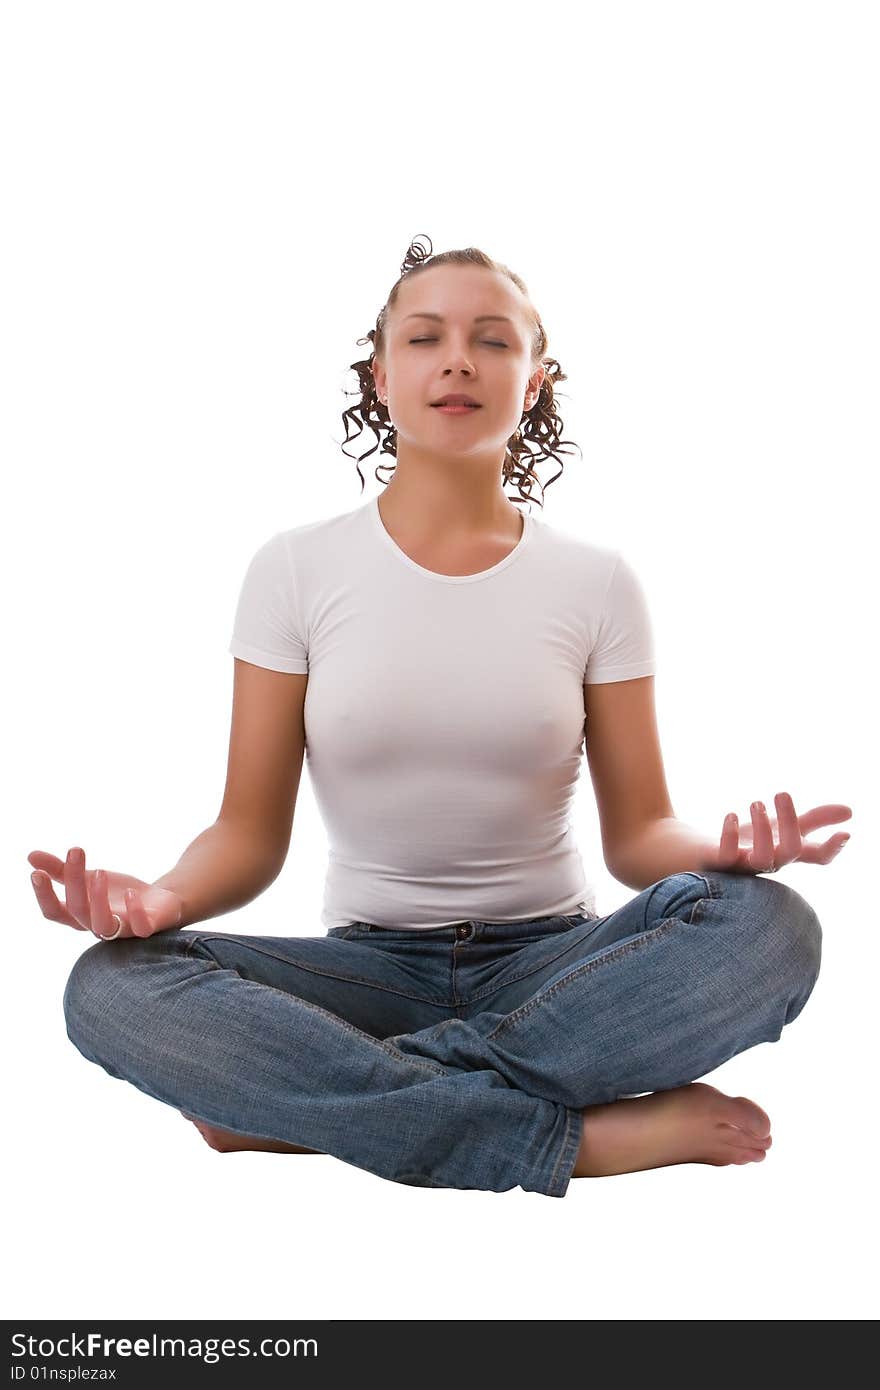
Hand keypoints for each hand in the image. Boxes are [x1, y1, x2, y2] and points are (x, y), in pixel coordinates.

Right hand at [27, 846, 183, 938]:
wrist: (160, 903)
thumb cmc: (119, 894)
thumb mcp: (90, 878)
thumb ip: (62, 871)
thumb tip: (30, 856)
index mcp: (81, 915)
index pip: (55, 912)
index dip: (43, 896)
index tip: (36, 873)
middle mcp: (98, 925)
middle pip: (77, 911)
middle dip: (73, 881)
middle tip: (75, 850)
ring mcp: (122, 929)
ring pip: (102, 924)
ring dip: (97, 898)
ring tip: (99, 870)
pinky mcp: (147, 928)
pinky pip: (139, 928)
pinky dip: (134, 912)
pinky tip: (131, 893)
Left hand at [701, 792, 851, 874]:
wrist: (711, 853)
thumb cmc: (753, 840)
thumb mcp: (784, 825)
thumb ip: (814, 819)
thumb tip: (849, 811)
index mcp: (789, 850)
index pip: (818, 857)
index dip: (832, 848)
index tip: (844, 833)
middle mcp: (773, 860)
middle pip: (791, 851)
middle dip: (789, 821)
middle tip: (781, 793)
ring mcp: (748, 865)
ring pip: (763, 859)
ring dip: (762, 829)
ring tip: (756, 803)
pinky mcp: (723, 864)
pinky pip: (727, 858)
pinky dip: (728, 836)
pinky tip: (731, 815)